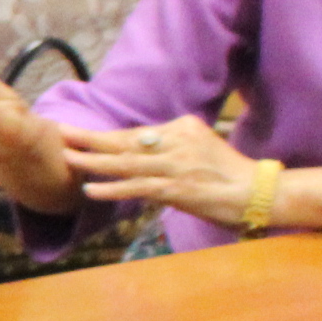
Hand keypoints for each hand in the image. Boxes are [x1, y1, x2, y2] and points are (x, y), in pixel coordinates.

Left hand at [60, 112, 258, 224]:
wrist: (260, 193)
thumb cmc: (229, 174)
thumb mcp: (200, 149)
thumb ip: (171, 147)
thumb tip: (140, 150)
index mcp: (183, 127)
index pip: (136, 132)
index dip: (107, 136)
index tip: (81, 133)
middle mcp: (178, 141)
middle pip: (126, 140)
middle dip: (91, 139)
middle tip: (62, 133)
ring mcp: (177, 165)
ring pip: (127, 162)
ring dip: (94, 162)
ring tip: (68, 158)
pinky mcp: (178, 189)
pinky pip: (138, 187)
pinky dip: (113, 188)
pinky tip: (91, 189)